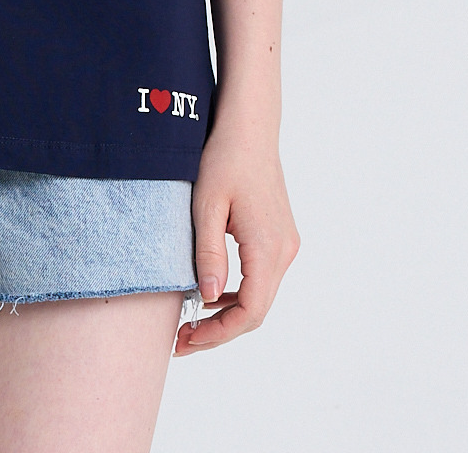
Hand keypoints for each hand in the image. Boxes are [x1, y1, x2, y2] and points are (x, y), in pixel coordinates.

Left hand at [173, 125, 299, 354]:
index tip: (187, 339)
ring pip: (260, 295)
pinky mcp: (279, 236)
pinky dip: (238, 292)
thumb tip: (208, 298)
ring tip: (191, 322)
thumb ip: (208, 254)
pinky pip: (261, 276)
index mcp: (267, 247)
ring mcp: (285, 244)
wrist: (249, 127)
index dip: (219, 333)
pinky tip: (211, 292)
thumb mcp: (206, 205)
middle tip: (181, 340)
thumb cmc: (225, 158)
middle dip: (220, 330)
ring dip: (229, 314)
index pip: (251, 311)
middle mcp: (284, 250)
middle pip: (257, 310)